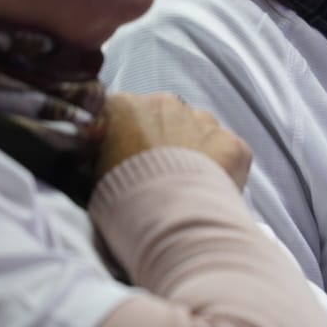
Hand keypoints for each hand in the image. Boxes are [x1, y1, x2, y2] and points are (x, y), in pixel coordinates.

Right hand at [97, 92, 251, 189]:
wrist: (167, 222)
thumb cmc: (123, 203)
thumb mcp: (95, 175)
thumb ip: (104, 155)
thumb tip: (109, 159)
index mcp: (123, 107)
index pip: (122, 114)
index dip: (125, 138)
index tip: (127, 160)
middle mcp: (164, 103)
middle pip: (163, 116)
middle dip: (162, 140)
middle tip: (158, 176)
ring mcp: (202, 121)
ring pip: (198, 129)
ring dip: (193, 150)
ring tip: (184, 186)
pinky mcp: (232, 143)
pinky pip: (227, 150)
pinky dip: (222, 168)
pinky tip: (210, 191)